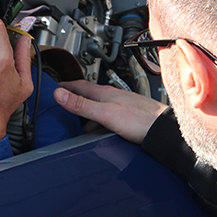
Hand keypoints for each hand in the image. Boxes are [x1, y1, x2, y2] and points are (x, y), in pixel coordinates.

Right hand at [53, 79, 167, 143]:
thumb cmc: (140, 121)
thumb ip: (81, 104)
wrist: (164, 131)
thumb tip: (59, 94)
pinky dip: (97, 123)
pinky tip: (98, 132)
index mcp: (104, 93)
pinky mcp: (127, 117)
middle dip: (73, 101)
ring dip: (86, 114)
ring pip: (97, 108)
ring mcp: (120, 106)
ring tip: (76, 125)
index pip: (78, 84)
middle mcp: (112, 97)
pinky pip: (106, 117)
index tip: (53, 88)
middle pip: (87, 96)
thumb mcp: (104, 113)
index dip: (64, 86)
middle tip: (60, 107)